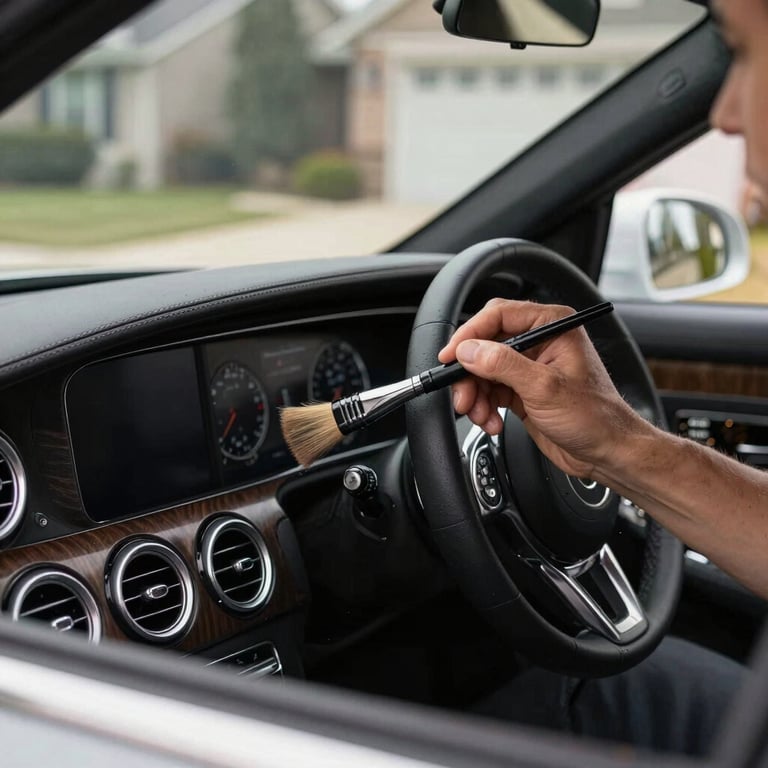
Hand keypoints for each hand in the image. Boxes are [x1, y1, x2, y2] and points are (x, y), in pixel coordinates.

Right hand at [438, 299, 639, 478]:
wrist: (606, 452)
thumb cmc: (595, 417)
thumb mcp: (544, 388)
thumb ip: (503, 365)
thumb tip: (469, 350)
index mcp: (551, 326)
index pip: (498, 315)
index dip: (470, 334)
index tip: (451, 356)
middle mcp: (539, 341)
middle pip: (484, 345)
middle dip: (469, 373)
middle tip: (462, 395)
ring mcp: (529, 366)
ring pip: (482, 370)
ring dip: (475, 394)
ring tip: (479, 414)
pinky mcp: (521, 389)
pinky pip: (489, 390)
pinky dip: (483, 407)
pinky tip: (491, 421)